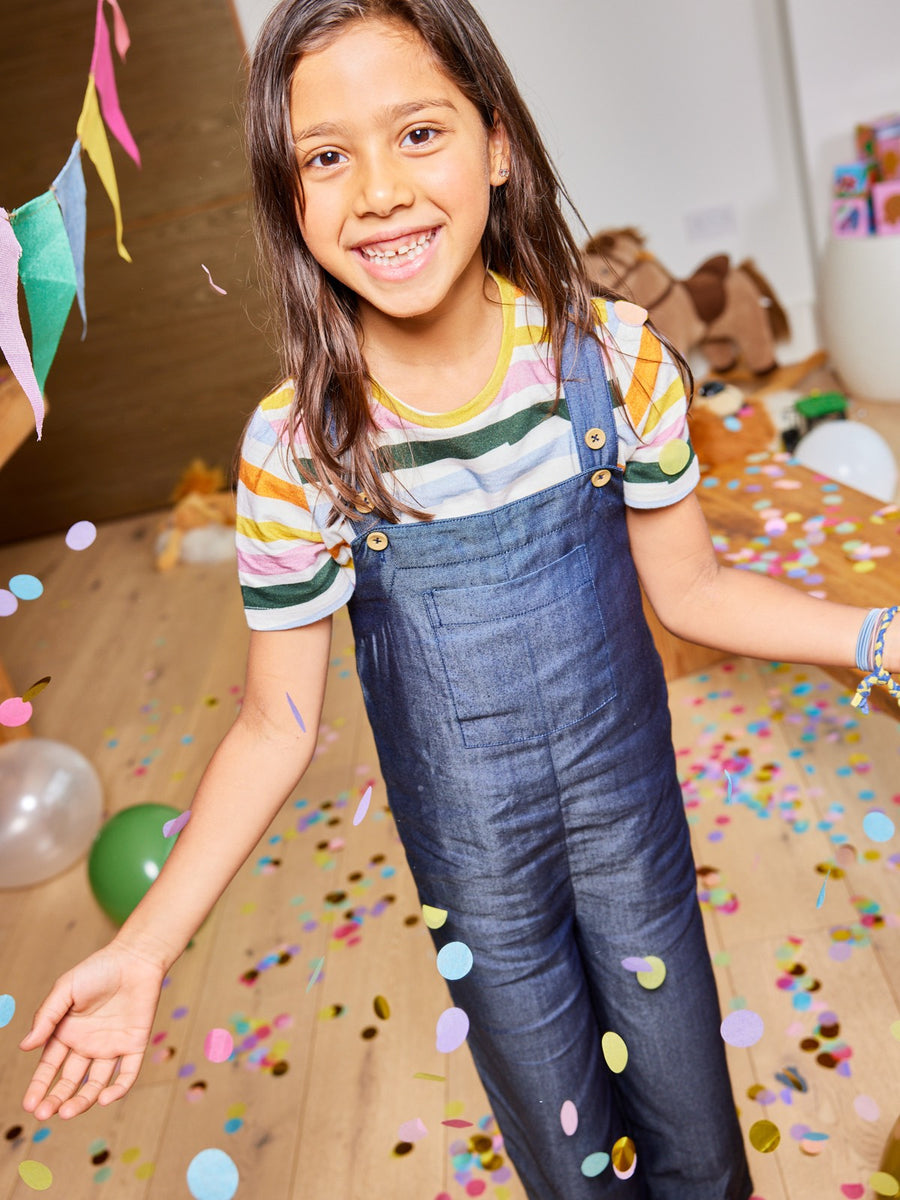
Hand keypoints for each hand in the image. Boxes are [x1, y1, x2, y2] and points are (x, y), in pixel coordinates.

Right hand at [19, 941, 164, 1119]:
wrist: (135, 957)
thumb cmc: (98, 969)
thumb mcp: (65, 990)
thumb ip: (47, 1017)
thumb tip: (25, 1046)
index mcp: (67, 1033)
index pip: (50, 1067)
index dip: (39, 1087)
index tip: (29, 1106)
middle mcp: (87, 1045)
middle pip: (70, 1080)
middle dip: (56, 1099)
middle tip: (45, 1114)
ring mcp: (111, 1047)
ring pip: (95, 1083)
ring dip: (82, 1100)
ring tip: (68, 1112)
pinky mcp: (134, 1045)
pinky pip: (127, 1073)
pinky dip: (118, 1089)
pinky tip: (104, 1098)